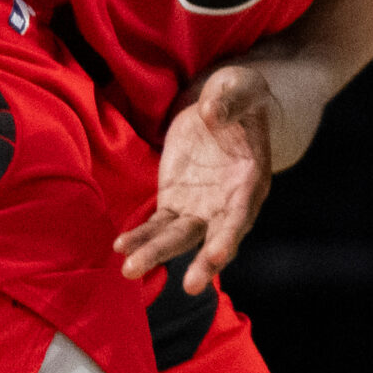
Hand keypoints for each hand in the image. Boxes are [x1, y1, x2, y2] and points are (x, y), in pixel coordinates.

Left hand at [114, 64, 280, 295]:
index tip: (217, 256)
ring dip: (158, 254)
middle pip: (213, 237)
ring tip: (130, 270)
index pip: (242, 213)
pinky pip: (157, 225)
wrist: (222, 105)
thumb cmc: (240, 94)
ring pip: (180, 238)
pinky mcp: (175, 201)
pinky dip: (141, 236)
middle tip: (190, 287)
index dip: (230, 236)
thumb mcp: (240, 86)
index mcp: (251, 179)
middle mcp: (228, 203)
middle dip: (202, 263)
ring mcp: (200, 207)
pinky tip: (121, 246)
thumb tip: (211, 114)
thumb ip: (229, 100)